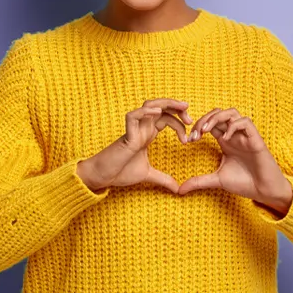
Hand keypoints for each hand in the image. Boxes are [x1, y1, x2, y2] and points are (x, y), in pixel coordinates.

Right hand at [77, 98, 193, 192]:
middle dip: (176, 107)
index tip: (189, 137)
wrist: (103, 177)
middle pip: (160, 107)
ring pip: (148, 106)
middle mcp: (141, 128)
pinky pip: (132, 117)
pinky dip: (144, 112)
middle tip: (190, 115)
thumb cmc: (120, 172)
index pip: (166, 118)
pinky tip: (157, 113)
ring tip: (181, 107)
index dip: (179, 121)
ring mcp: (133, 130)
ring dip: (165, 104)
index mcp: (147, 133)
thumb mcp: (148, 175)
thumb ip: (163, 179)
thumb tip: (178, 189)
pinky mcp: (126, 136)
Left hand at [178, 108, 292, 214]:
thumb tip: (179, 190)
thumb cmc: (244, 183)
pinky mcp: (256, 139)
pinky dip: (234, 126)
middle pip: (218, 113)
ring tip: (206, 131)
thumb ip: (198, 181)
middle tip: (195, 134)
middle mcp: (235, 135)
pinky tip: (226, 138)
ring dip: (217, 118)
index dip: (197, 126)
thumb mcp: (216, 181)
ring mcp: (245, 136)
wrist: (264, 192)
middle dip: (204, 119)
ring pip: (232, 112)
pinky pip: (245, 122)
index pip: (210, 123)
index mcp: (225, 140)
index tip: (189, 140)